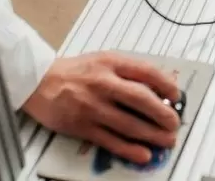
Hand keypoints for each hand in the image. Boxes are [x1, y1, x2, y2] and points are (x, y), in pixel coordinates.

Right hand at [22, 53, 180, 164]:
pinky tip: (143, 154)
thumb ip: (129, 71)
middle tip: (174, 122)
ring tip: (167, 140)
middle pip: (141, 100)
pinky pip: (111, 141)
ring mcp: (93, 107)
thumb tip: (158, 87)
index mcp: (111, 63)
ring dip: (152, 135)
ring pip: (129, 124)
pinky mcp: (83, 127)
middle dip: (163, 114)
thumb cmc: (74, 71)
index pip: (147, 72)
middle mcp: (103, 84)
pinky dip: (129, 149)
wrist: (39, 81)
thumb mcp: (104, 60)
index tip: (176, 96)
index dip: (166, 85)